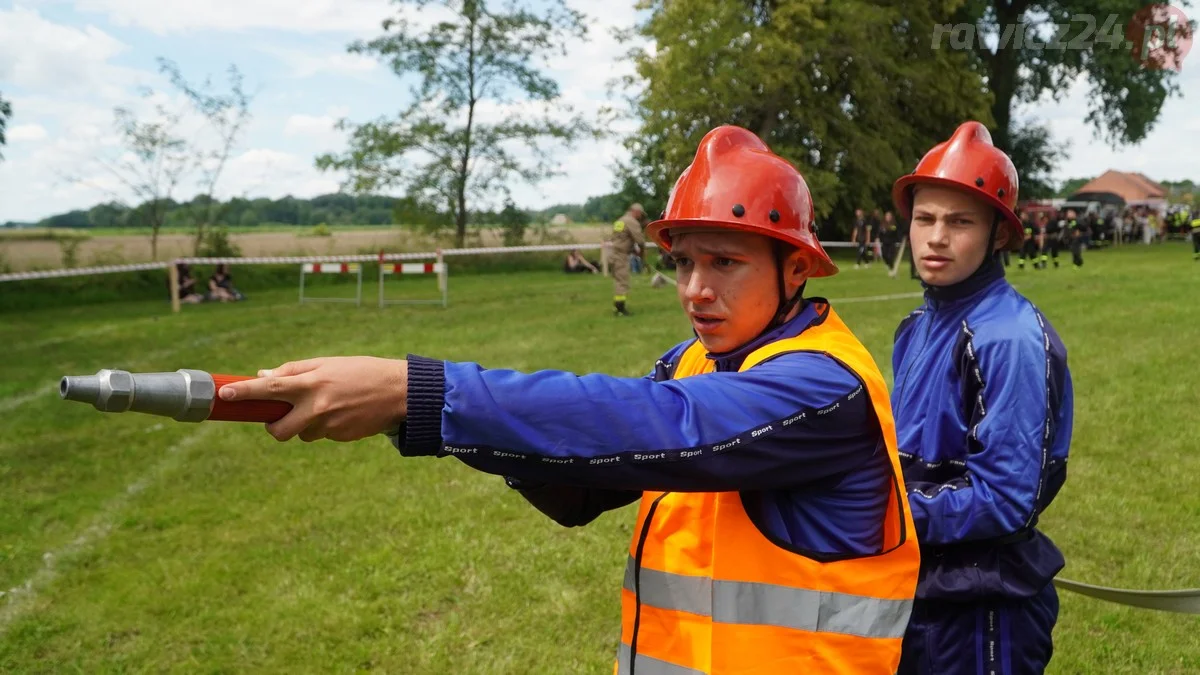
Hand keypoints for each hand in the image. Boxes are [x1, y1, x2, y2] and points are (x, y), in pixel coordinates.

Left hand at [218, 357, 408, 442]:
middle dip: (274, 428)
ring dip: (306, 425)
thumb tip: (265, 375)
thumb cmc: (363, 372)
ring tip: (330, 407)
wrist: (400, 392)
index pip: (270, 388)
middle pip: (279, 429)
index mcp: (312, 382)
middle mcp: (317, 406)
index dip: (246, 392)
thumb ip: (296, 370)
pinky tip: (345, 413)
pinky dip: (327, 426)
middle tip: (278, 420)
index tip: (226, 394)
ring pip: (303, 433)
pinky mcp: (341, 437)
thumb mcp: (329, 363)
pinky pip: (323, 435)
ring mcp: (329, 425)